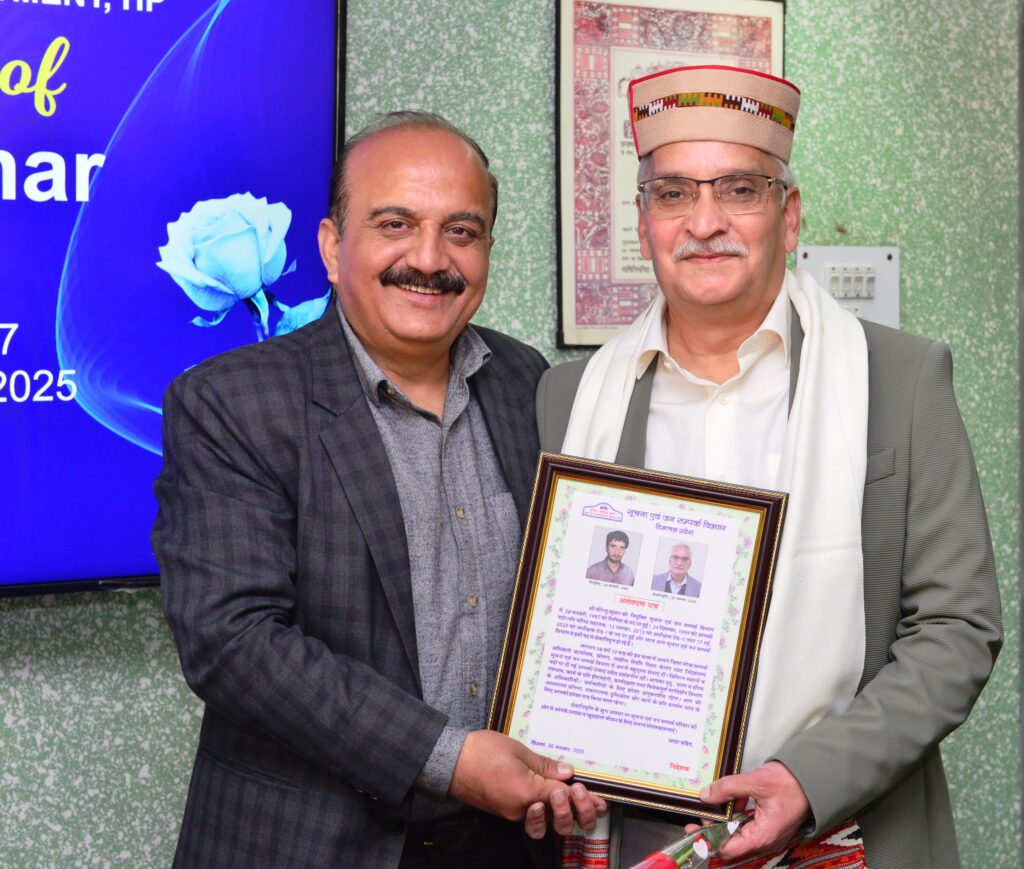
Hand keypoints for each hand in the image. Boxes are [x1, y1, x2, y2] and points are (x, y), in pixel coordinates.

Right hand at [449, 731, 604, 836]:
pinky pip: (531, 816)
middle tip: (584, 794)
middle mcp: (521, 809)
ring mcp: (512, 813)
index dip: (583, 798)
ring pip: (545, 824)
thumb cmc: (481, 751)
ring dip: (562, 815)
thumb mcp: (518, 750)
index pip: (563, 800)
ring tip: (571, 797)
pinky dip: (545, 811)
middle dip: (578, 813)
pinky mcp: (505, 810)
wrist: (449, 761)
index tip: (595, 796)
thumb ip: (544, 765)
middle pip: (558, 823)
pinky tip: (550, 797)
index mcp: (526, 793)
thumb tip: (566, 772)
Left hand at [697, 761, 810, 859]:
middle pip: (731, 842)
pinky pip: (748, 825)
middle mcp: (765, 840)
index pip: (728, 849)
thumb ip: (728, 789)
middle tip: (701, 813)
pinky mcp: (769, 826)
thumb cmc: (790, 783)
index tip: (693, 829)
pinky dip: (739, 813)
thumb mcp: (755, 782)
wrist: (814, 778)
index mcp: (762, 836)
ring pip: (739, 832)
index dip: (708, 841)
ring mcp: (768, 834)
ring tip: (721, 800)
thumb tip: (705, 796)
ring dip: (727, 818)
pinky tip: (737, 798)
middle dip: (714, 827)